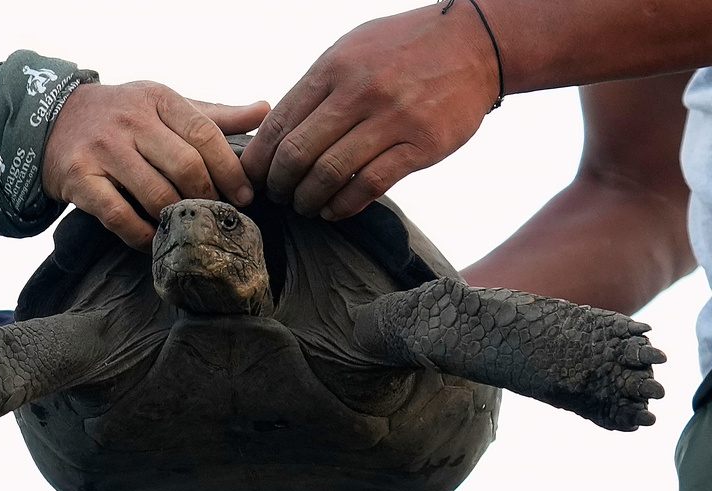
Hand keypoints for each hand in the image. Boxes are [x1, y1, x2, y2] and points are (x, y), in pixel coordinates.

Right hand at [42, 81, 269, 248]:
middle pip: (185, 166)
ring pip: (156, 195)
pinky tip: (155, 240)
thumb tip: (265, 110)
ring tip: (191, 227)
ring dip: (179, 218)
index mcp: (158, 98)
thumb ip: (214, 114)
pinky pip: (120, 217)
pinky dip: (142, 235)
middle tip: (218, 215)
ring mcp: (103, 150)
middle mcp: (130, 121)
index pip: (204, 134)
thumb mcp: (165, 104)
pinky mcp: (81, 179)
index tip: (245, 194)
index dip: (230, 169)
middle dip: (209, 196)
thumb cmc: (123, 115)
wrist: (53, 120)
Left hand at [240, 4, 498, 219]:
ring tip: (304, 206)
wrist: (474, 42)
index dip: (259, 159)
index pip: (279, 123)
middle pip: (297, 153)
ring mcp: (392, 119)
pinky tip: (333, 210)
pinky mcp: (422, 145)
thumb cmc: (403, 49)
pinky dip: (343, 206)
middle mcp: (359, 92)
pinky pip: (370, 186)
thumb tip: (275, 131)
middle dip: (279, 184)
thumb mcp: (352, 51)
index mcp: (333, 68)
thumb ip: (316, 88)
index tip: (253, 177)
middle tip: (277, 196)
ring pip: (330, 174)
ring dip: (308, 200)